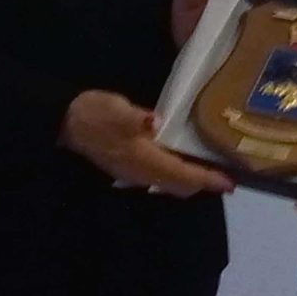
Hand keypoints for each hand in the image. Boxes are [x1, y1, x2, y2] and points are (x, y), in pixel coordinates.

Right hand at [60, 91, 232, 196]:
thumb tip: (154, 121)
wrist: (67, 121)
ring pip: (170, 184)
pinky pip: (161, 177)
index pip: (182, 176)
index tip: (229, 184)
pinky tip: (182, 161)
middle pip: (179, 186)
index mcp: (144, 160)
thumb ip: (135, 117)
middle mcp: (142, 172)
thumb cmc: (95, 114)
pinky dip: (177, 174)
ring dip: (190, 181)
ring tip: (209, 172)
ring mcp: (134, 172)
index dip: (206, 180)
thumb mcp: (115, 109)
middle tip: (226, 179)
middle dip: (203, 184)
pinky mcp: (128, 167)